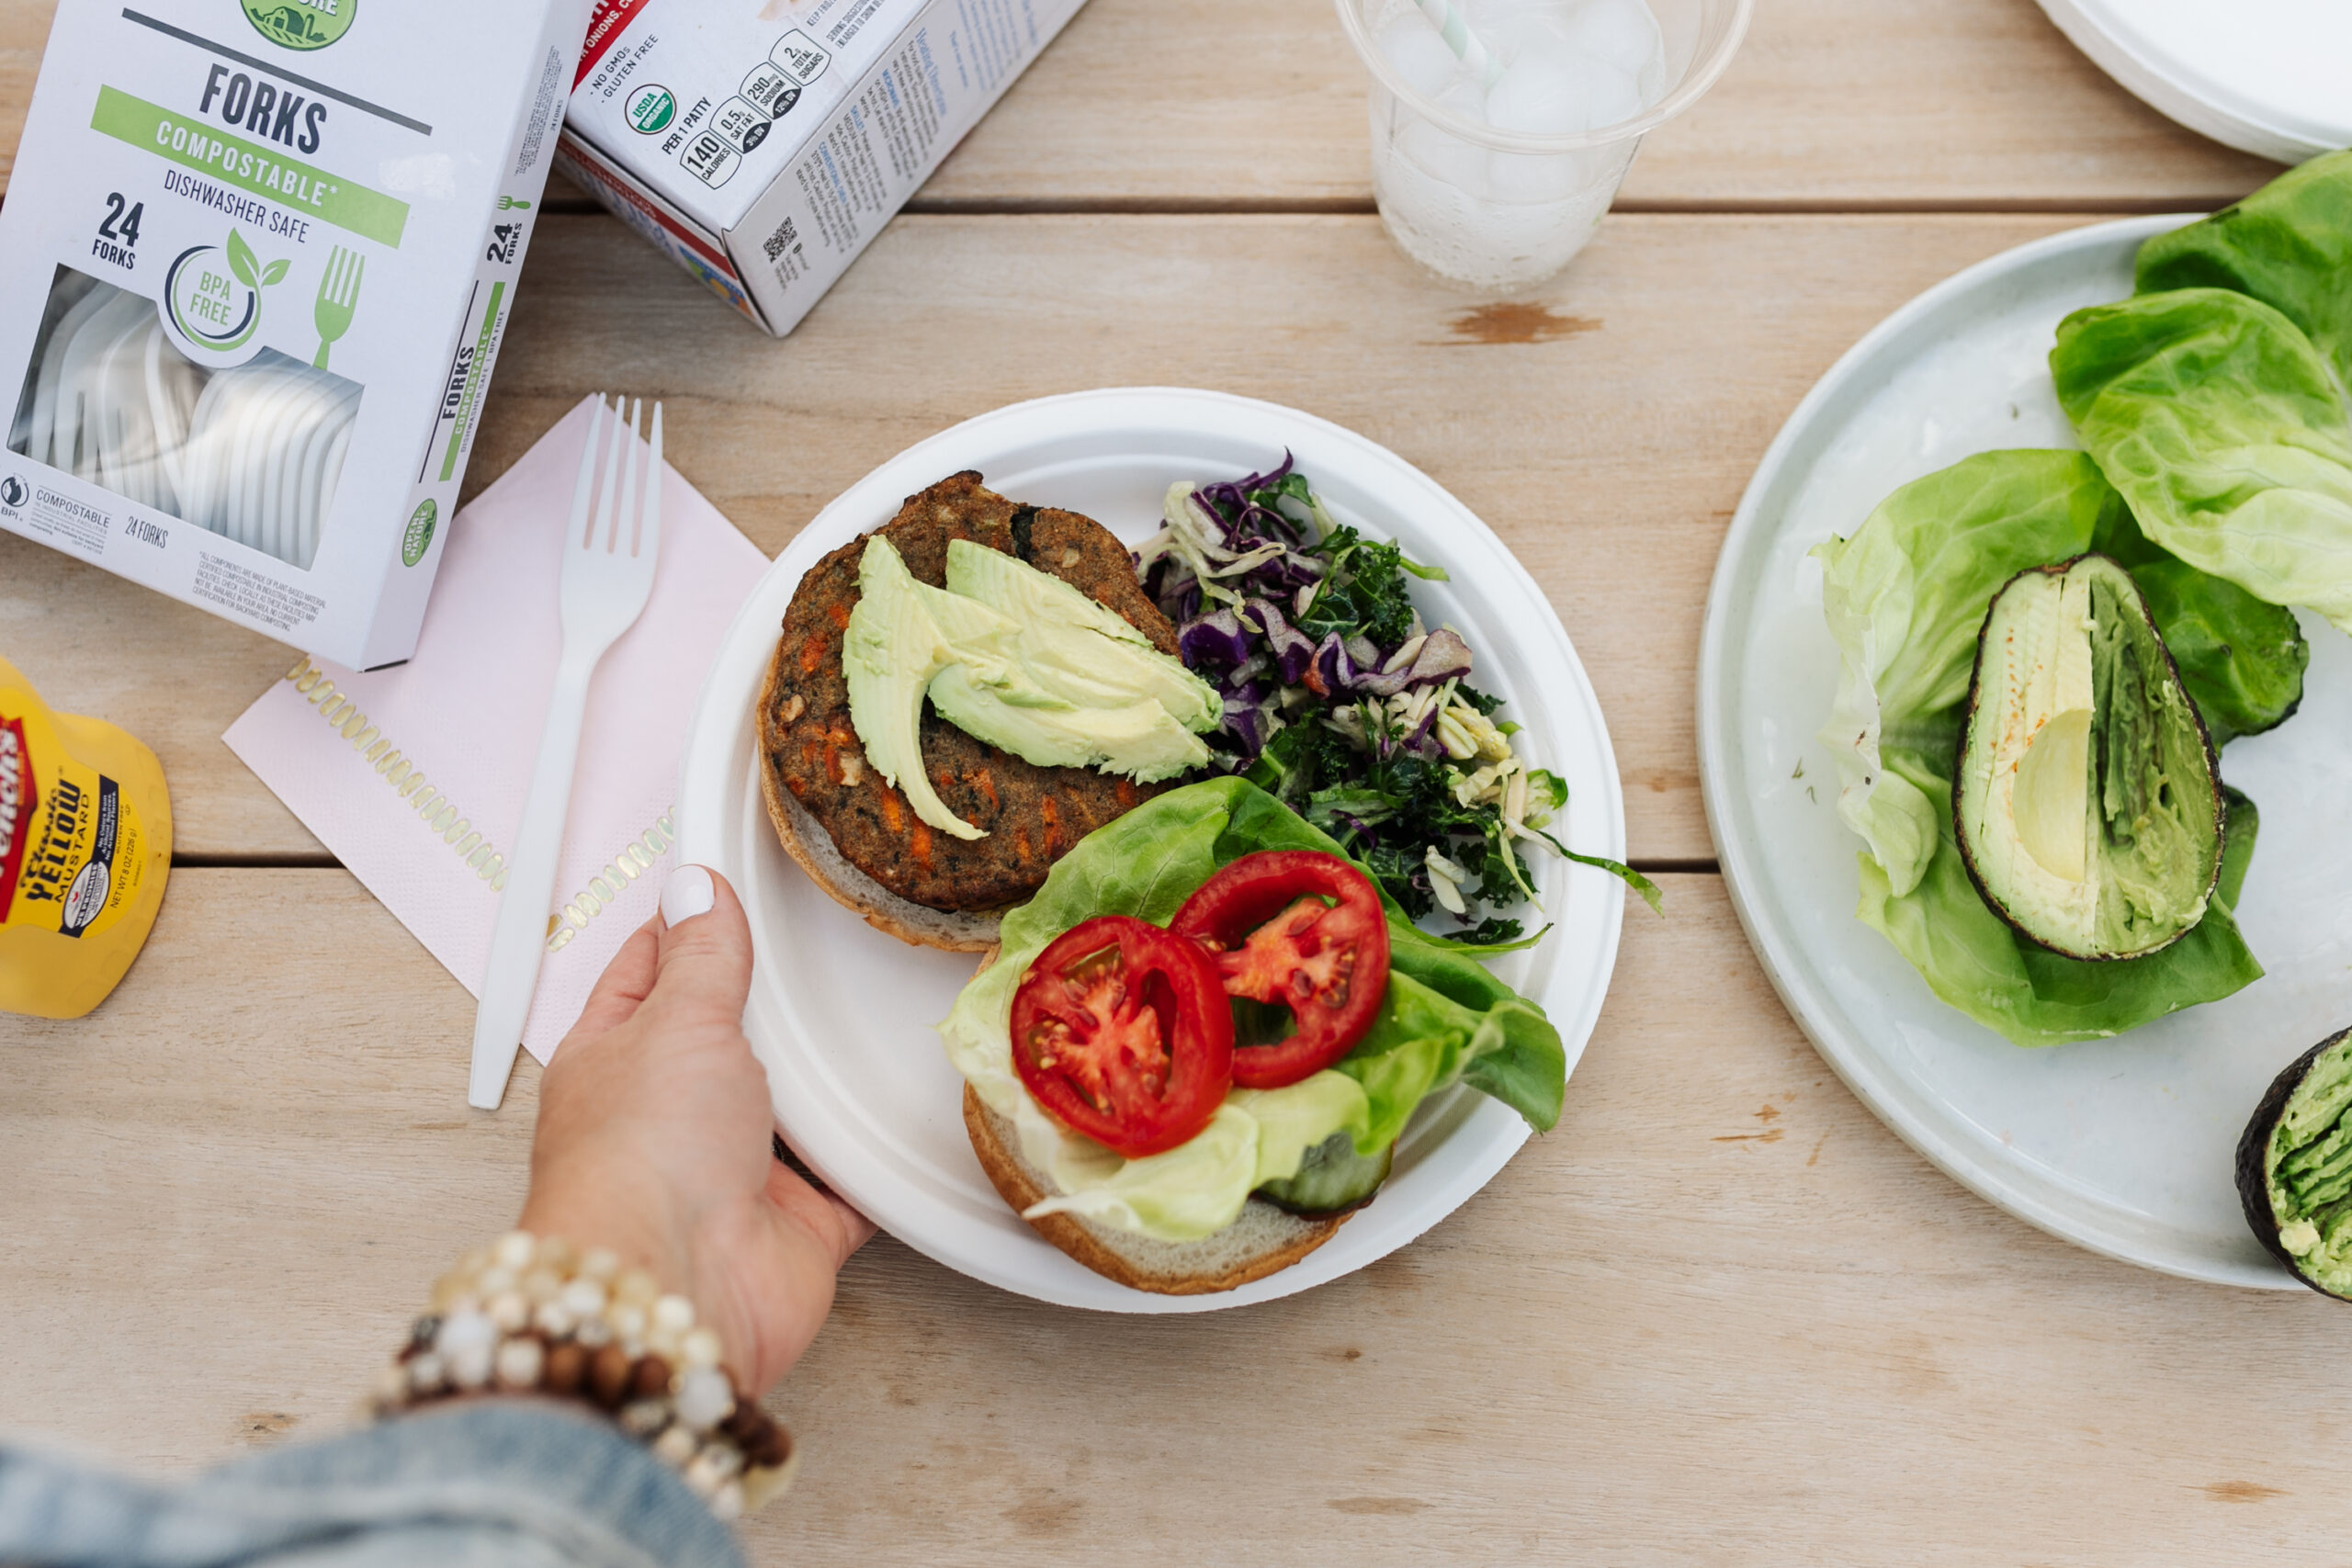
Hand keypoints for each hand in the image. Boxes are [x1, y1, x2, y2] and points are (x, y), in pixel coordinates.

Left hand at [519, 865, 872, 1395]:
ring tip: (877, 1018)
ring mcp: (732, 1176)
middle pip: (726, 1044)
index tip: (724, 881)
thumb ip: (701, 957)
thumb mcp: (677, 1020)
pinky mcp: (796, 1228)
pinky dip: (880, 1162)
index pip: (647, 975)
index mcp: (614, 1060)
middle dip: (770, 1010)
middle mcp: (668, 1119)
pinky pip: (851, 1185)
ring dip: (826, 1086)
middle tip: (825, 947)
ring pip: (791, 1113)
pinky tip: (912, 1118)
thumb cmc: (643, 1155)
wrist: (674, 1288)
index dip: (682, 928)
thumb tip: (695, 889)